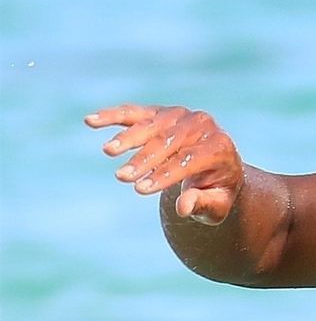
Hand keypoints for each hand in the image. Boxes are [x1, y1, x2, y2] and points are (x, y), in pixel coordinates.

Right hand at [86, 103, 244, 224]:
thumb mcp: (216, 205)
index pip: (190, 160)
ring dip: (128, 138)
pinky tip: (90, 121)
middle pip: (169, 141)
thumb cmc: (216, 190)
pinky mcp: (161, 112)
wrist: (217, 166)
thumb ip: (202, 204)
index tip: (141, 190)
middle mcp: (202, 125)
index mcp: (220, 147)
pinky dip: (112, 116)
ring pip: (151, 125)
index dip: (165, 175)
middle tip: (121, 177)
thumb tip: (182, 207)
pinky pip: (135, 113)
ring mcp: (181, 115)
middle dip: (144, 160)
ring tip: (108, 151)